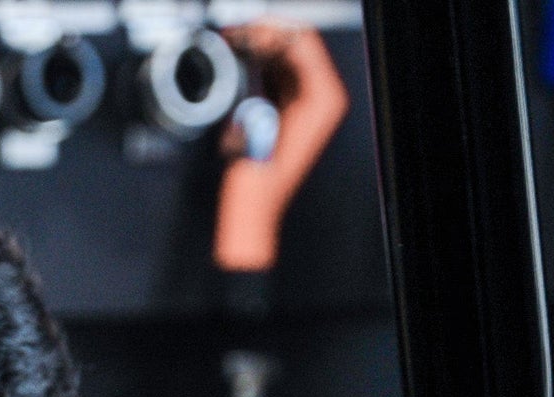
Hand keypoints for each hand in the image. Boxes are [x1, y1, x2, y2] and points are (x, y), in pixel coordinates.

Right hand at [214, 24, 350, 273]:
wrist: (251, 209)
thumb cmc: (256, 181)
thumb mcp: (253, 125)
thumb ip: (254, 84)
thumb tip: (252, 50)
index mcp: (323, 100)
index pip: (302, 41)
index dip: (268, 30)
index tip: (240, 31)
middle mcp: (322, 98)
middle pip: (295, 42)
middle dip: (263, 34)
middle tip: (232, 34)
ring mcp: (308, 101)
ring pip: (285, 53)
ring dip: (258, 44)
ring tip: (230, 45)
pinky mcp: (291, 105)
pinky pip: (277, 68)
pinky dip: (257, 59)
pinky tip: (237, 60)